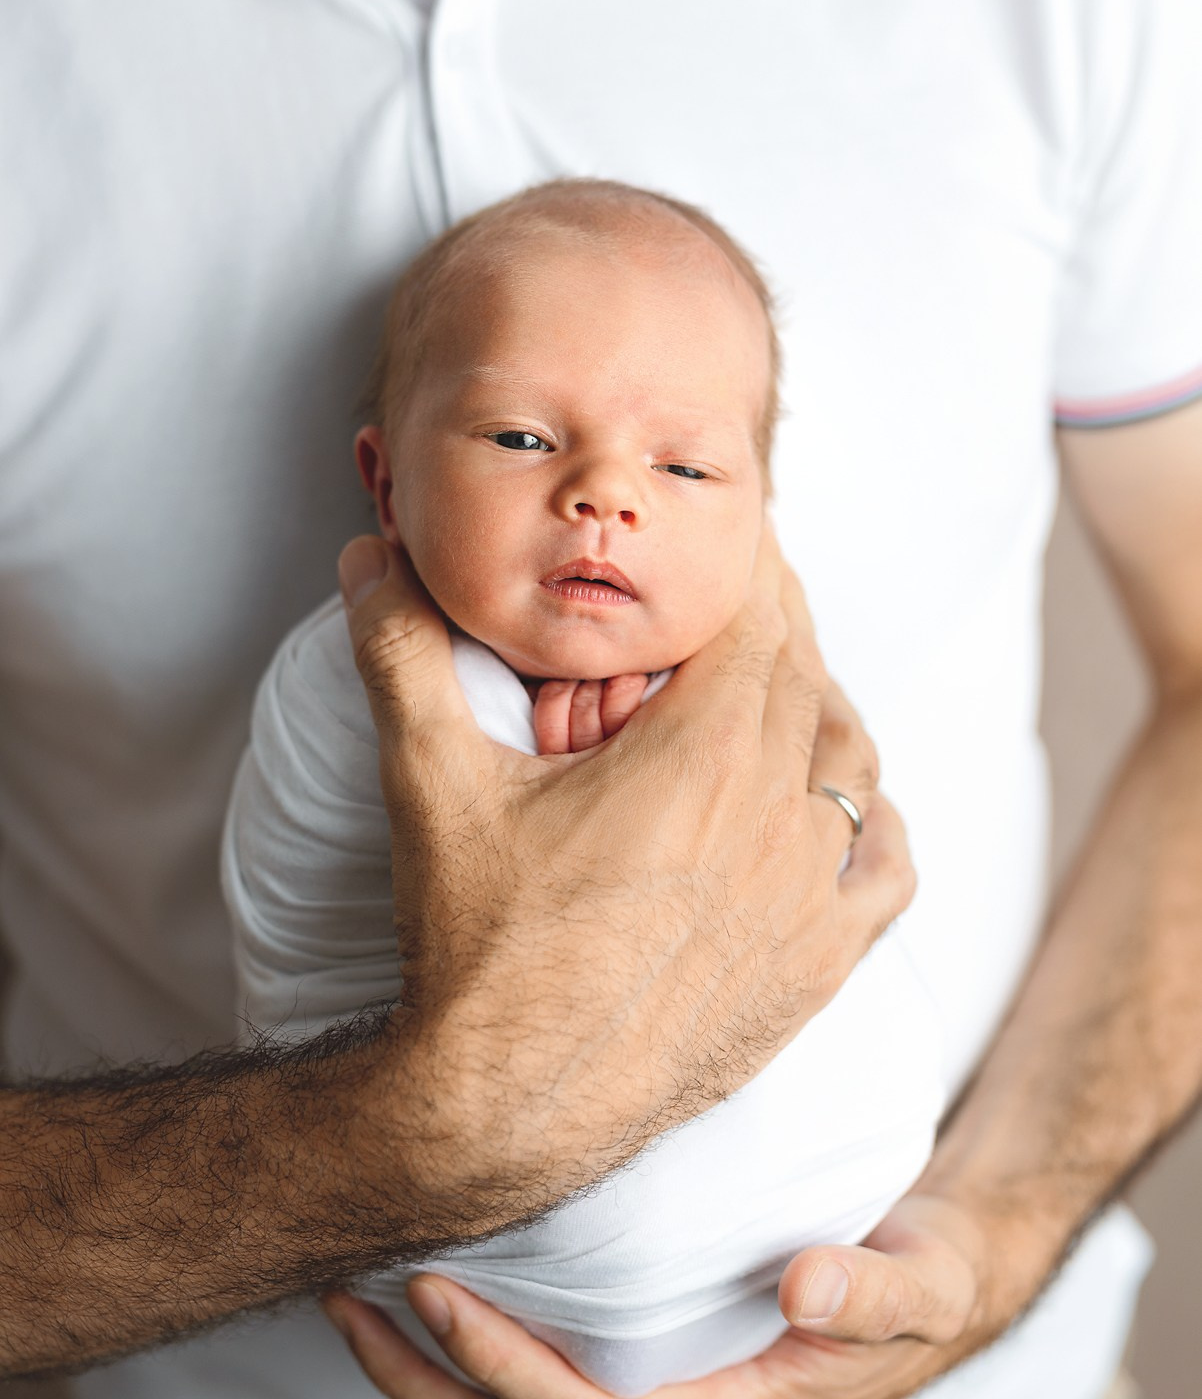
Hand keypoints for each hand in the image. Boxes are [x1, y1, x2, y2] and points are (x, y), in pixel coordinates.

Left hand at [324, 1194, 1009, 1398]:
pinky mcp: (650, 1355)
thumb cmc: (923, 1279)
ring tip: (356, 1303)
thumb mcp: (928, 1284)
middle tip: (356, 1299)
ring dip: (429, 1373)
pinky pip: (544, 1368)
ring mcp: (660, 1390)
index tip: (436, 1296)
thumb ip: (877, 1292)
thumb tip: (809, 1282)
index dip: (503, 1370)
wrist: (928, 1270)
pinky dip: (472, 1347)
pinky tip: (429, 1295)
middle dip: (429, 1381)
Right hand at [338, 525, 912, 1222]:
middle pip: (806, 678)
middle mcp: (773, 819)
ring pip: (853, 764)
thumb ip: (399, 651)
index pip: (759, 618)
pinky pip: (887, 871)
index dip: (748, 569)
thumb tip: (366, 556)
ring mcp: (805, 898)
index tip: (728, 544)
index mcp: (700, 758)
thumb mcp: (430, 781)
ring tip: (777, 691)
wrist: (506, 1107)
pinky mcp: (815, 968)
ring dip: (822, 711)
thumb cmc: (475, 947)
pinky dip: (874, 823)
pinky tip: (842, 812)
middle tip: (737, 602)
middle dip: (775, 625)